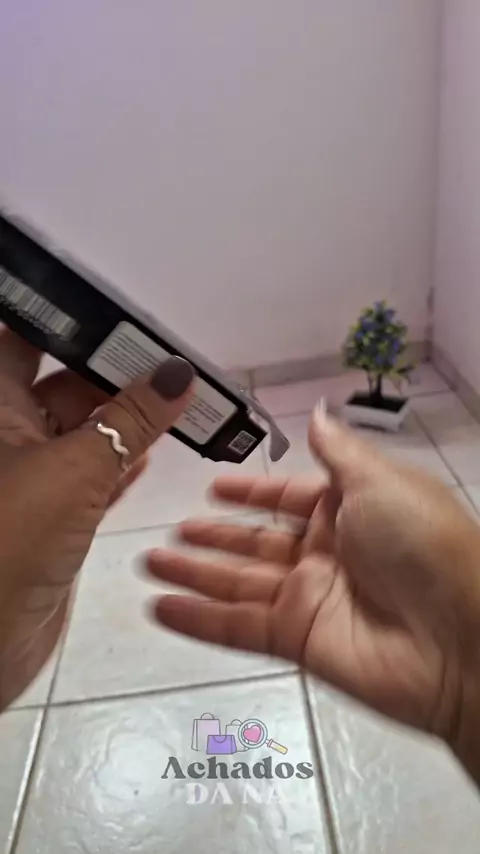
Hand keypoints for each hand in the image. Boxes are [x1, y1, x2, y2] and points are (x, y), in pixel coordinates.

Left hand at [0, 330, 193, 708]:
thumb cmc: (13, 539)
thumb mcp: (74, 469)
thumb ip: (130, 420)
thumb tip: (179, 372)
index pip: (26, 341)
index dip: (71, 323)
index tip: (122, 309)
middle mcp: (9, 434)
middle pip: (62, 384)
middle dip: (112, 371)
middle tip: (170, 358)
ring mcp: (32, 477)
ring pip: (83, 432)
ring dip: (126, 418)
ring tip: (178, 397)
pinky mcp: (54, 516)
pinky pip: (92, 475)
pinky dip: (122, 461)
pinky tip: (155, 448)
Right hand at [148, 405, 479, 778]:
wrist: (458, 637)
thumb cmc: (421, 543)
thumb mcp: (379, 481)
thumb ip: (337, 452)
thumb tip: (316, 410)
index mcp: (348, 510)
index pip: (287, 498)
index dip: (251, 492)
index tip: (213, 487)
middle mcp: (325, 553)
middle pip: (255, 544)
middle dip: (212, 537)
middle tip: (168, 532)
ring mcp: (309, 599)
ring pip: (237, 584)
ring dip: (193, 574)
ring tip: (148, 564)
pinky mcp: (296, 640)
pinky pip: (237, 627)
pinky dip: (198, 619)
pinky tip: (161, 607)